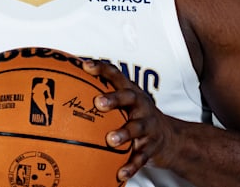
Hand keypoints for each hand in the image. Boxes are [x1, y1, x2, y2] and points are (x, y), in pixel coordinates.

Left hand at [83, 59, 179, 181]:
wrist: (171, 138)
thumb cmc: (139, 117)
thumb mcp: (126, 103)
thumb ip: (103, 96)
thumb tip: (68, 90)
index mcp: (131, 93)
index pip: (116, 76)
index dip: (102, 69)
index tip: (85, 66)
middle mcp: (141, 106)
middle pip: (129, 97)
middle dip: (114, 98)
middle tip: (98, 103)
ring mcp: (148, 126)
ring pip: (137, 128)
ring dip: (124, 133)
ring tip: (111, 140)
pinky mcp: (151, 147)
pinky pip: (140, 157)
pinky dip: (131, 166)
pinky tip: (120, 173)